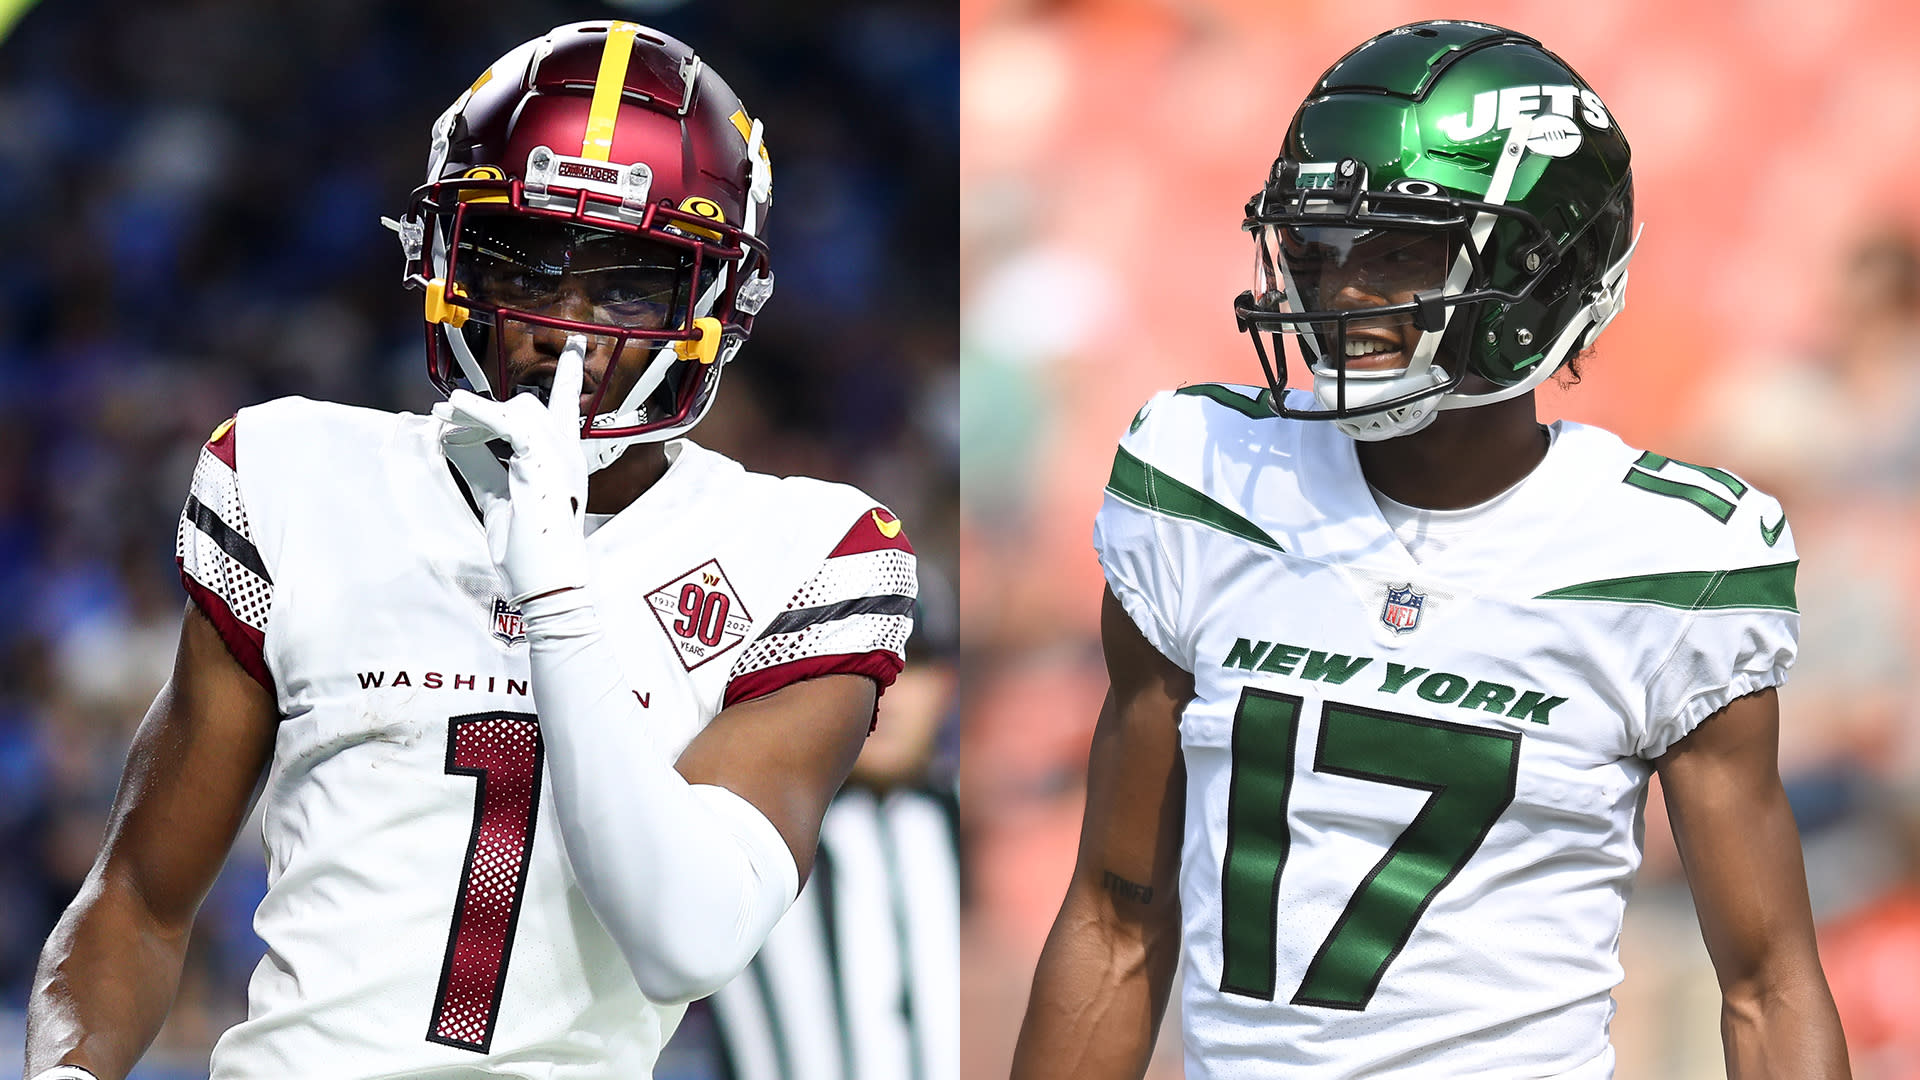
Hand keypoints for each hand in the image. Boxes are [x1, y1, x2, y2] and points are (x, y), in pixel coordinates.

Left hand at [434, 334, 591, 602]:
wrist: (550, 584)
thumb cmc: (530, 550)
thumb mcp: (498, 499)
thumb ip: (479, 465)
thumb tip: (451, 435)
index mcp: (563, 461)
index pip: (567, 407)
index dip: (569, 374)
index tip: (575, 343)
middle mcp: (567, 453)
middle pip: (530, 406)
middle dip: (487, 411)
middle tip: (448, 416)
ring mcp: (559, 457)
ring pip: (516, 409)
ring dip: (474, 412)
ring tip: (443, 415)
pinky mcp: (541, 463)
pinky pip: (506, 424)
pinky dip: (476, 414)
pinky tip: (451, 411)